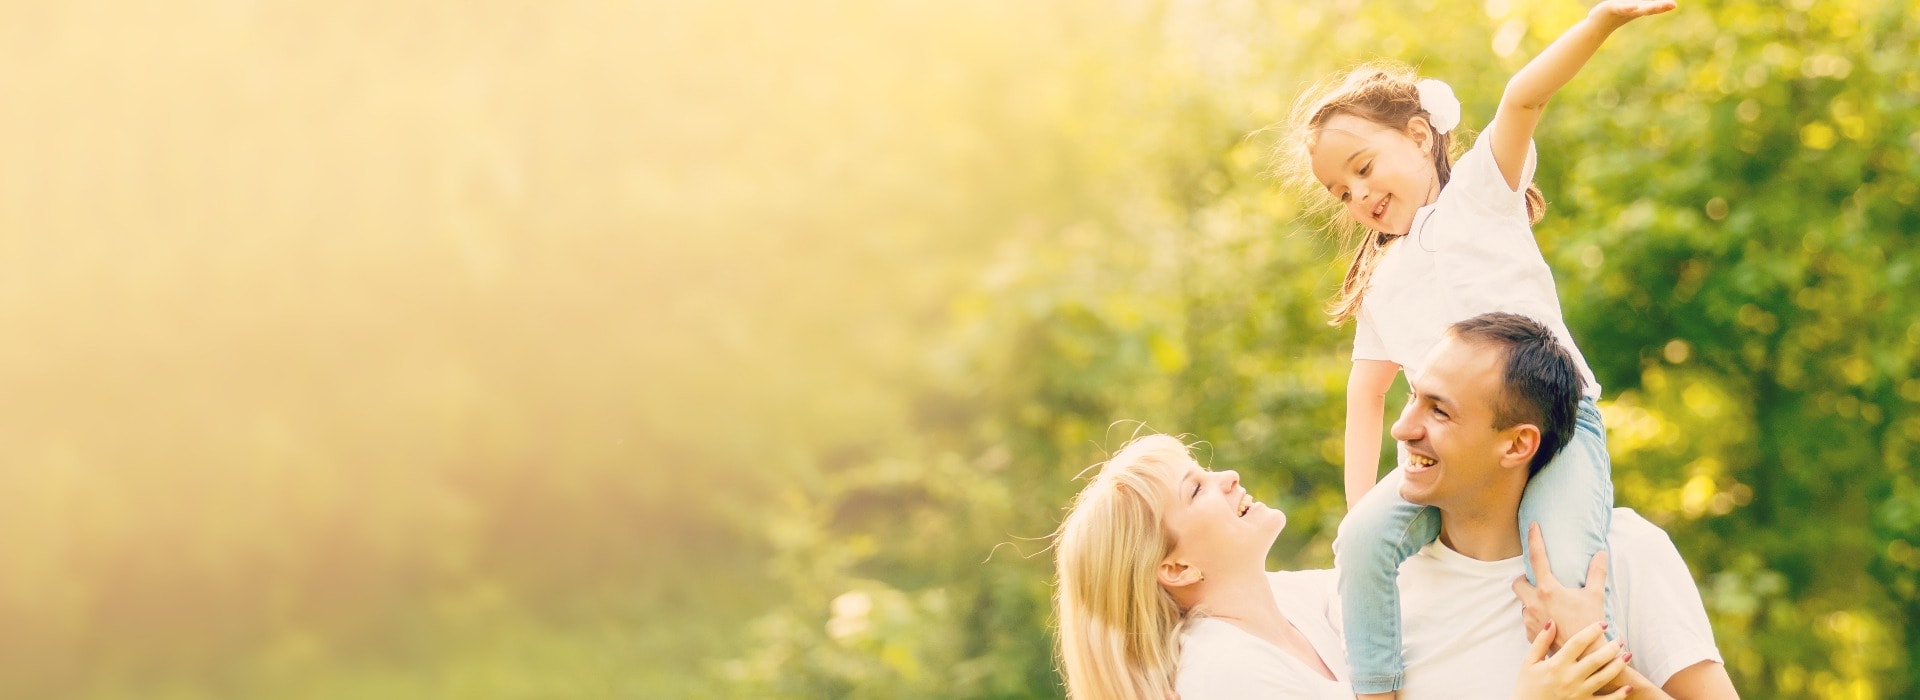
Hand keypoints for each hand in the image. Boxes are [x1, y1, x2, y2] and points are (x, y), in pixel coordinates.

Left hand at [1511, 523, 1608, 649]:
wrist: (1584, 655)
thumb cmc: (1590, 624)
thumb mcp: (1595, 596)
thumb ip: (1597, 572)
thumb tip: (1601, 553)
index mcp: (1547, 589)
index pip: (1537, 557)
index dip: (1534, 539)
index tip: (1531, 525)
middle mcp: (1533, 603)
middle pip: (1517, 583)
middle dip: (1524, 580)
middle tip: (1538, 581)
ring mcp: (1529, 619)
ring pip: (1522, 604)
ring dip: (1531, 601)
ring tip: (1549, 604)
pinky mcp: (1529, 634)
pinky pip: (1527, 621)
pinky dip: (1536, 618)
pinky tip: (1551, 621)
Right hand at [1515, 620, 1631, 699]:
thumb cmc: (1527, 686)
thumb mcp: (1529, 662)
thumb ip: (1541, 642)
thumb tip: (1551, 622)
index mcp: (1556, 665)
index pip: (1577, 643)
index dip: (1592, 631)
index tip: (1602, 623)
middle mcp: (1569, 678)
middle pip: (1595, 659)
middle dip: (1610, 648)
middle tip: (1620, 639)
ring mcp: (1578, 693)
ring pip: (1603, 678)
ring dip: (1618, 666)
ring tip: (1628, 655)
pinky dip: (1619, 695)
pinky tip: (1628, 687)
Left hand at [1589, 0, 1676, 25]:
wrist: (1599, 21)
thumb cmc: (1615, 13)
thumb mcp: (1631, 8)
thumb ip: (1644, 7)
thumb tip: (1646, 8)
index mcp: (1639, 8)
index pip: (1654, 7)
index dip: (1664, 6)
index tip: (1674, 5)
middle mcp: (1634, 10)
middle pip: (1649, 8)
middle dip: (1661, 6)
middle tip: (1674, 5)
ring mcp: (1625, 10)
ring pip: (1638, 9)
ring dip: (1648, 8)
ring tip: (1657, 6)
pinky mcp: (1614, 8)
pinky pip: (1623, 8)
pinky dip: (1628, 8)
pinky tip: (1634, 7)